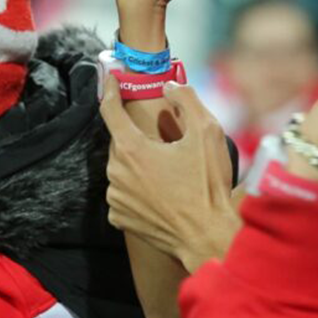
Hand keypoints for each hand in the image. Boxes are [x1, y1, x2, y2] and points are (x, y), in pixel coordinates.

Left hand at [100, 75, 239, 270]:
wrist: (207, 237)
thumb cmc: (207, 186)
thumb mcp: (207, 133)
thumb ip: (187, 100)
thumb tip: (170, 87)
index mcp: (132, 150)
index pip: (110, 110)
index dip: (110, 90)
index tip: (112, 80)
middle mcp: (116, 173)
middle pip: (121, 142)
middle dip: (139, 138)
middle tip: (166, 144)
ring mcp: (116, 198)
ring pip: (122, 169)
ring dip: (139, 165)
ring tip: (168, 175)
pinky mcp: (119, 218)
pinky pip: (124, 194)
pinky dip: (137, 189)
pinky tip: (160, 194)